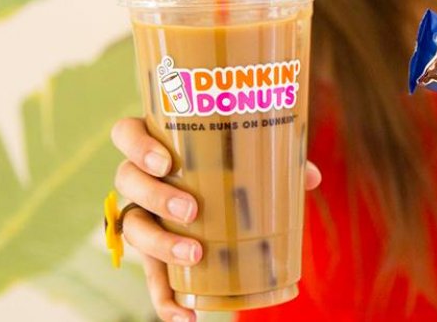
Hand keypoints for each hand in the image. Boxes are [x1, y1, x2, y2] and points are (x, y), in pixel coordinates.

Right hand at [111, 118, 321, 321]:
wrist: (224, 200)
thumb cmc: (232, 168)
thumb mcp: (251, 161)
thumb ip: (277, 162)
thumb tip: (309, 177)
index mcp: (158, 145)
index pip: (127, 134)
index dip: (138, 146)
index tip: (166, 162)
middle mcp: (140, 178)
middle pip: (126, 180)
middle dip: (156, 196)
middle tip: (191, 210)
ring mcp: (141, 215)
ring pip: (132, 226)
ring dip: (159, 244)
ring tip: (194, 255)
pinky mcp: (150, 252)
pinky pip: (149, 276)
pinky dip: (164, 298)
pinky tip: (184, 317)